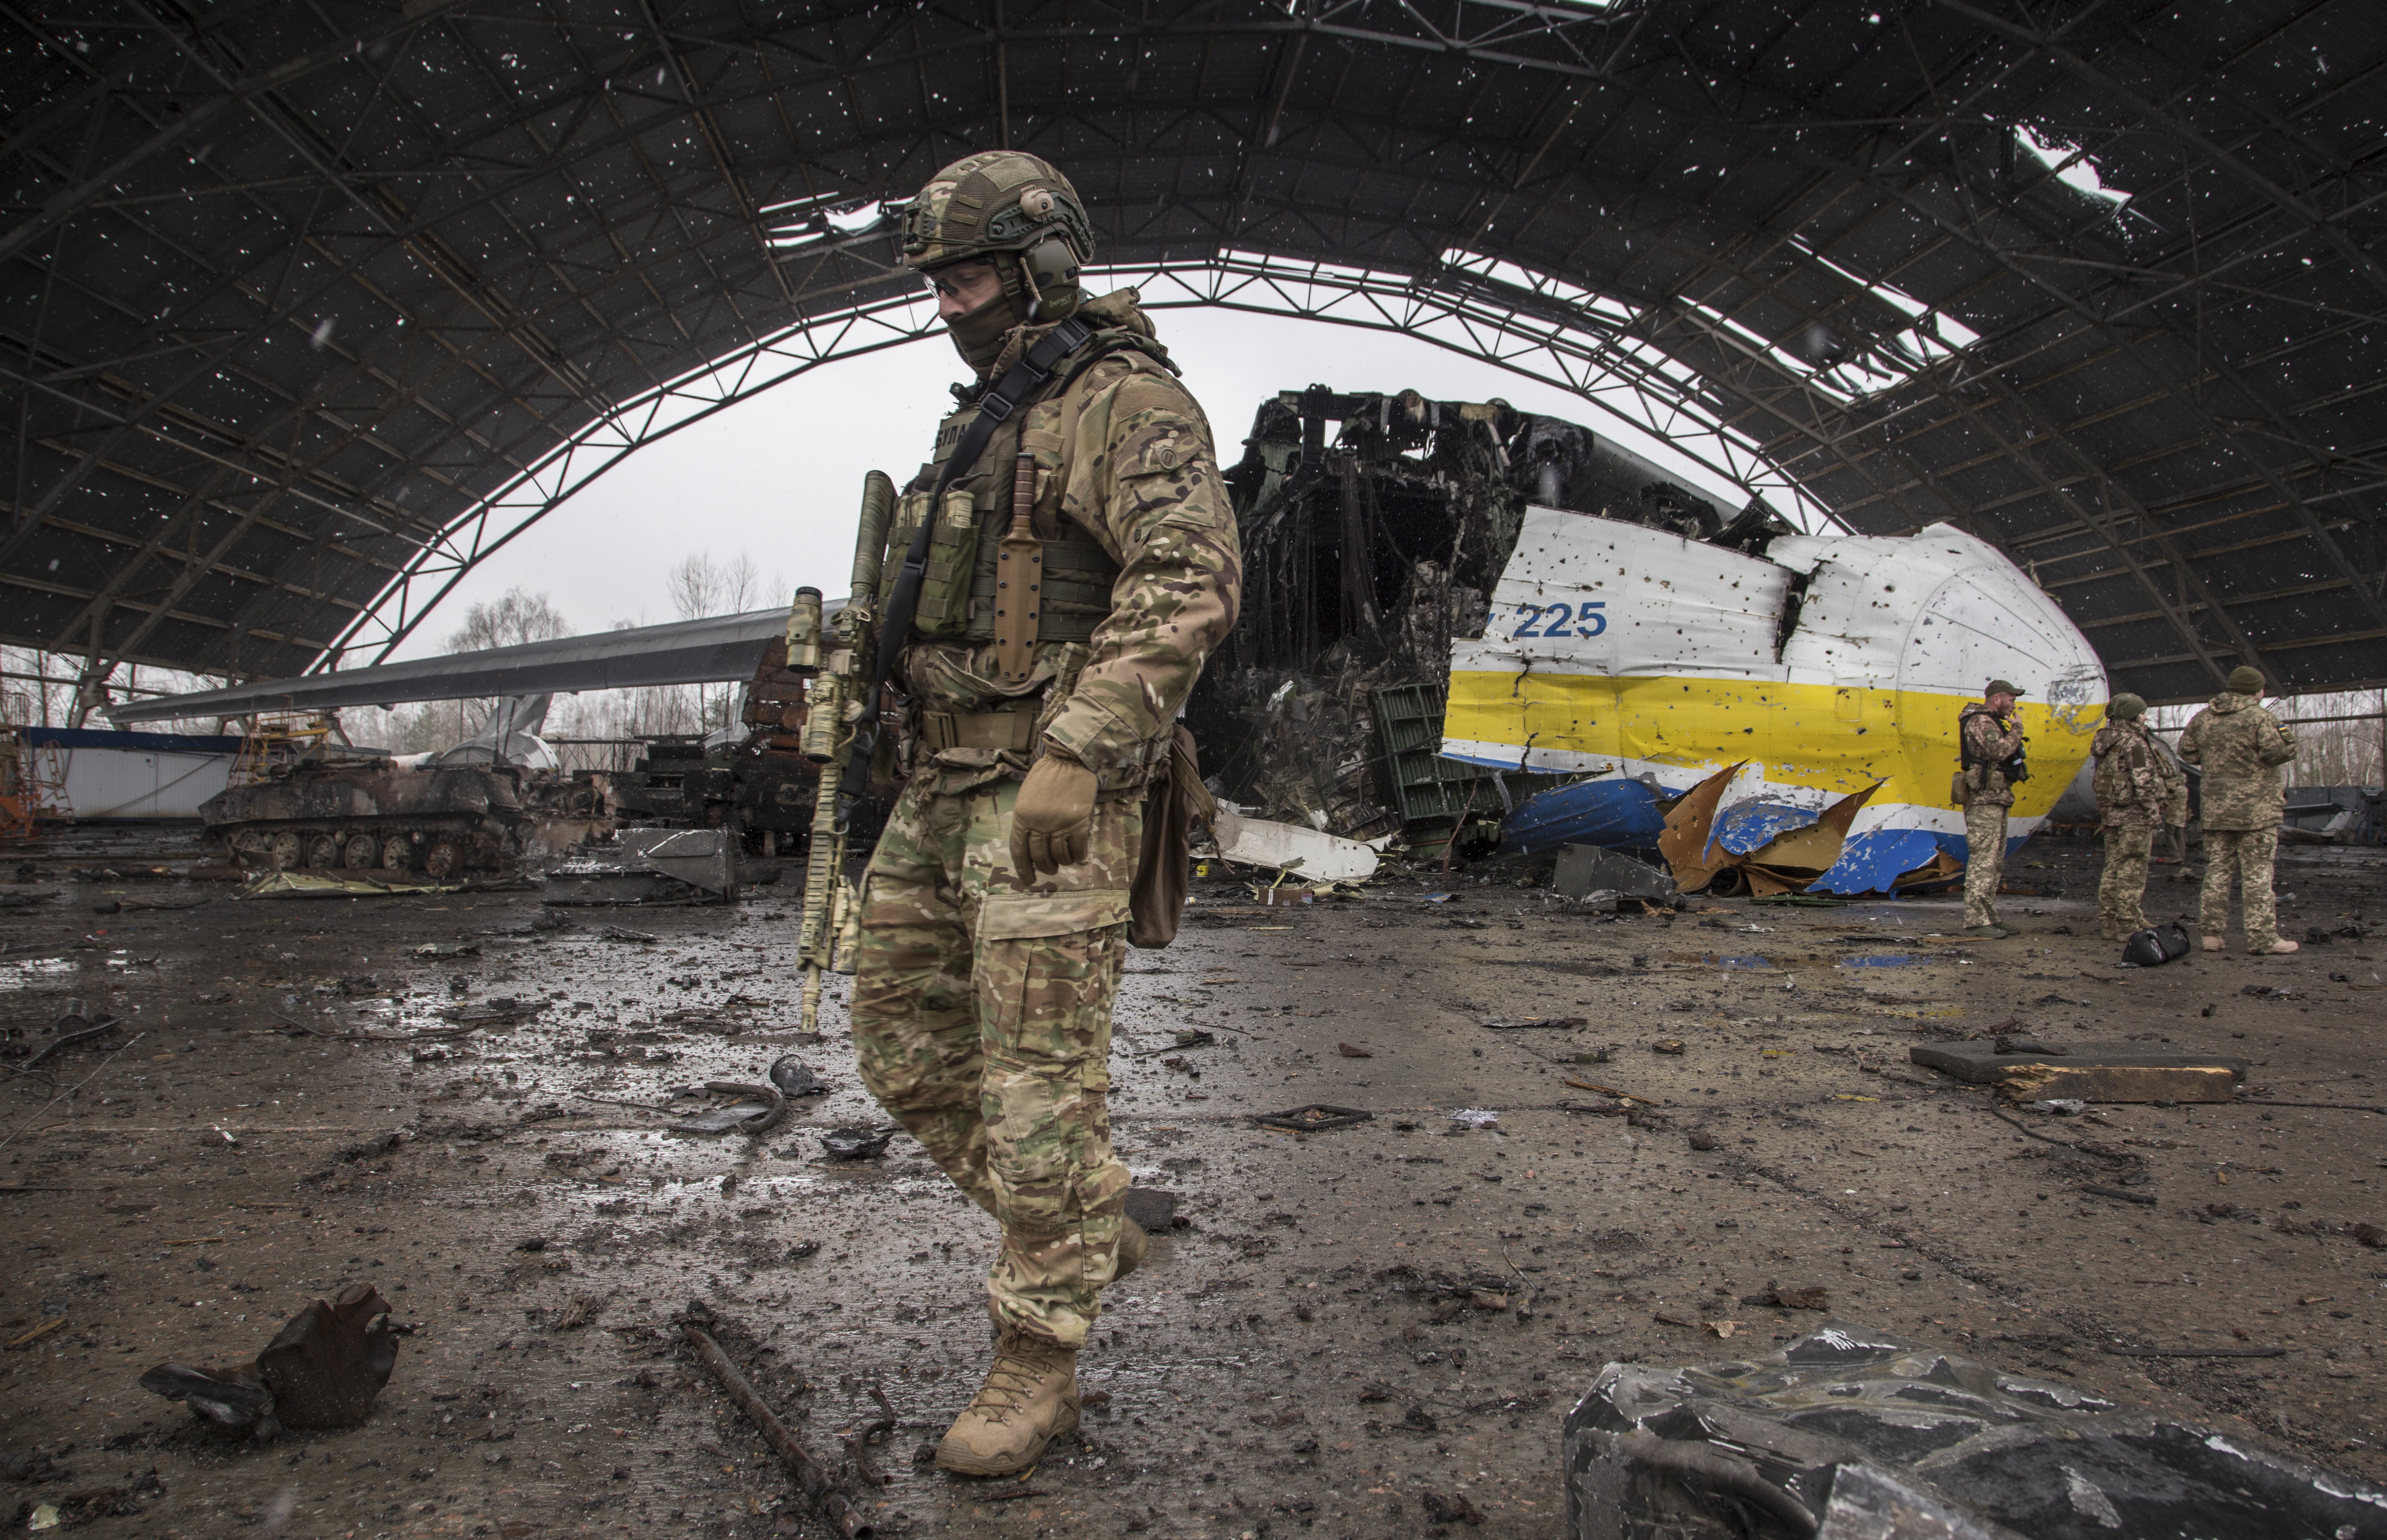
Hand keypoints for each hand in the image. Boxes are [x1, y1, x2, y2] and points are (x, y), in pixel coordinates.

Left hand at [1009, 749, 1097, 875]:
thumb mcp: (1027, 796)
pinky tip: (1079, 857)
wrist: (1069, 759)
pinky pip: (1078, 847)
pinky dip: (1078, 856)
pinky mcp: (1078, 822)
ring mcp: (1059, 823)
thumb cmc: (1046, 776)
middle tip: (1050, 870)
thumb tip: (1031, 841)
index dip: (1023, 868)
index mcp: (1022, 817)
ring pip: (1060, 855)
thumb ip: (1027, 818)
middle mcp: (1039, 823)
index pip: (1019, 850)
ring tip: (1065, 863)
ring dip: (1063, 862)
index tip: (1028, 880)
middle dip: (1045, 867)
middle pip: (1040, 856)